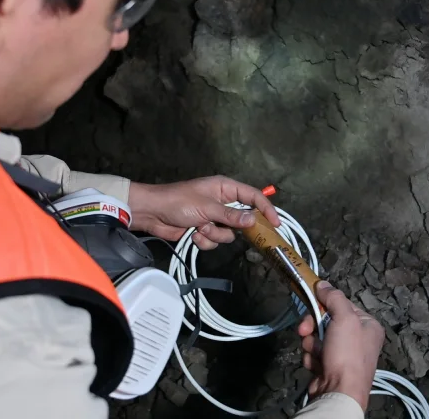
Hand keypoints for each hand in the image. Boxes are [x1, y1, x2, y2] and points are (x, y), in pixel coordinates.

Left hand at [128, 176, 280, 249]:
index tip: (275, 224)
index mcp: (225, 188)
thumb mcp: (207, 207)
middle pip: (242, 218)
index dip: (266, 209)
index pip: (253, 197)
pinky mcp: (204, 230)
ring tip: (200, 228)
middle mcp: (222, 202)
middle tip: (232, 231)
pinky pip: (214, 240)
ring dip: (215, 234)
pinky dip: (204, 240)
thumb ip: (231, 216)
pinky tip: (192, 234)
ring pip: (228, 233)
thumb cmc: (178, 202)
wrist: (153, 214)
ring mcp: (213, 218)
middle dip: (234, 227)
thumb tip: (253, 221)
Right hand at [297, 281, 383, 410]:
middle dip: (313, 325)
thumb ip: (334, 297)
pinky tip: (317, 365)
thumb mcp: (344, 318)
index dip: (326, 304)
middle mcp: (358, 339)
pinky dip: (312, 358)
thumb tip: (322, 283)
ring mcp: (344, 355)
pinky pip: (315, 353)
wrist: (339, 392)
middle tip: (305, 330)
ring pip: (317, 337)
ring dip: (312, 344)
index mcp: (368, 325)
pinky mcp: (330, 367)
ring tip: (316, 353)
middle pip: (327, 321)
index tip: (312, 300)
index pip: (343, 305)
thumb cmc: (347, 353)